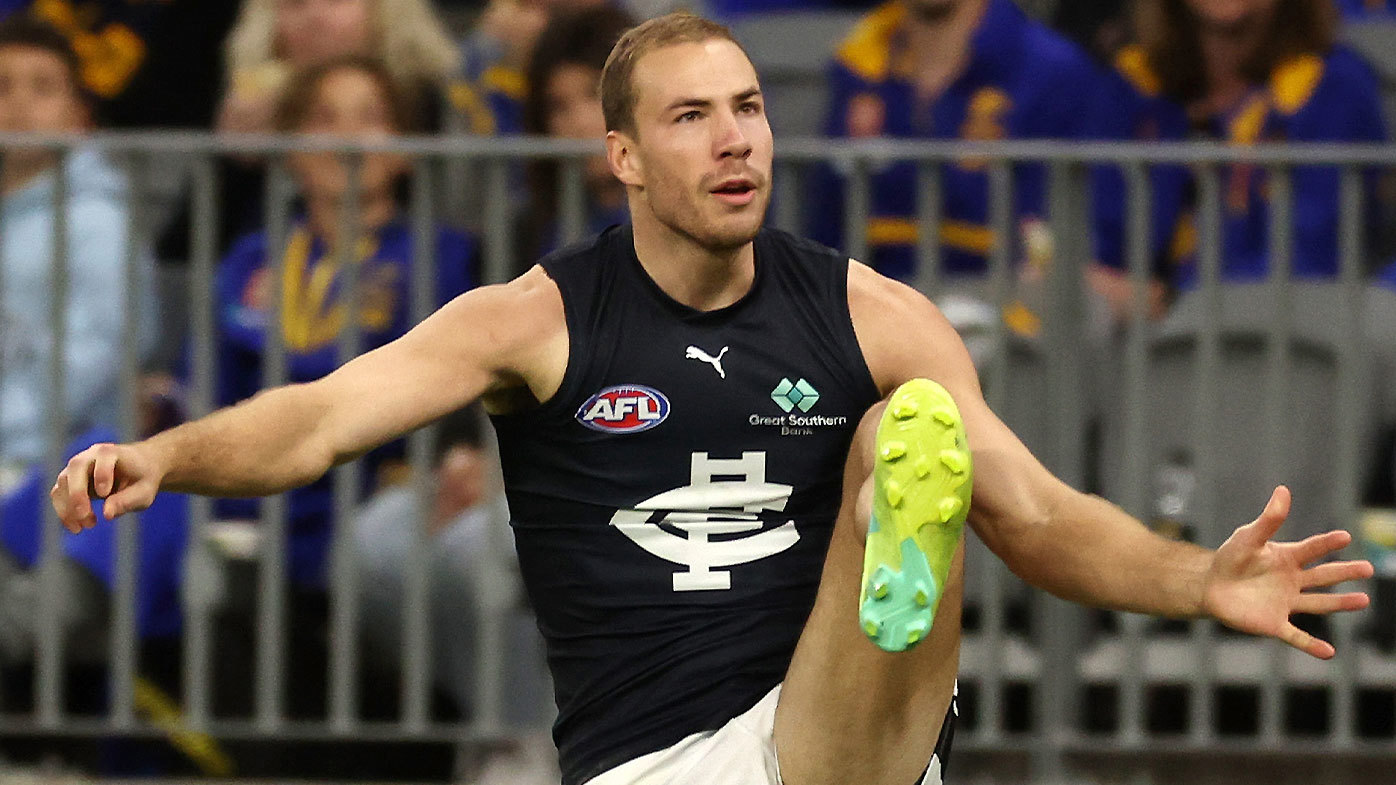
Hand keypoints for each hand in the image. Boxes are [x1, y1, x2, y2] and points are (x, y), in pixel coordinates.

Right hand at [49, 442, 164, 533]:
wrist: (138, 470)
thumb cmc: (143, 479)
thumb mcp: (144, 491)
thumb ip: (127, 500)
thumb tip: (107, 514)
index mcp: (111, 452)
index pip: (103, 458)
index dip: (102, 475)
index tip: (105, 494)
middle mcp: (90, 456)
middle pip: (76, 469)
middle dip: (77, 494)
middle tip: (85, 517)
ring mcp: (76, 468)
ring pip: (63, 484)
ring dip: (69, 507)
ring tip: (85, 526)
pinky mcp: (69, 481)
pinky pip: (59, 495)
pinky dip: (64, 512)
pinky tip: (76, 527)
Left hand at [1202, 486, 1372, 658]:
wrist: (1210, 587)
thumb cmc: (1231, 559)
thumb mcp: (1247, 538)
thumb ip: (1267, 520)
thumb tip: (1283, 490)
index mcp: (1287, 558)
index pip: (1311, 549)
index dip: (1326, 543)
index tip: (1344, 536)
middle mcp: (1293, 581)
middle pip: (1323, 576)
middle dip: (1344, 572)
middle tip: (1367, 568)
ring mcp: (1286, 602)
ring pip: (1318, 604)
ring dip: (1339, 603)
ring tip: (1363, 600)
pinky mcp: (1274, 623)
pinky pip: (1296, 636)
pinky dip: (1311, 645)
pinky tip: (1329, 653)